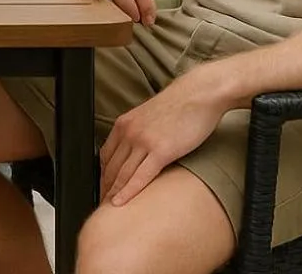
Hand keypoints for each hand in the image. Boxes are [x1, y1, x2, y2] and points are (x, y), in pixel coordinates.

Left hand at [98, 71, 225, 205]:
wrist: (200, 93)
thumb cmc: (181, 104)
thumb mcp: (150, 116)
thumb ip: (139, 132)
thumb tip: (137, 149)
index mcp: (124, 123)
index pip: (105, 155)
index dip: (101, 175)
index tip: (102, 188)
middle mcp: (129, 132)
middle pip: (110, 167)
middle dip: (104, 188)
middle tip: (102, 204)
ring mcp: (144, 141)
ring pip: (122, 174)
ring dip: (113, 193)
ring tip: (109, 209)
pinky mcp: (161, 151)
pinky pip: (140, 177)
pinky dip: (128, 192)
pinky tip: (120, 203)